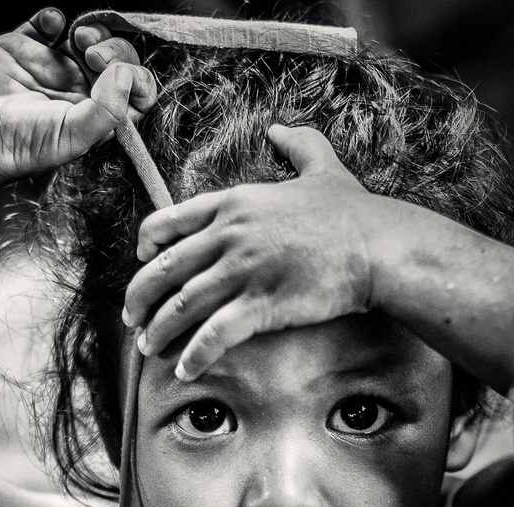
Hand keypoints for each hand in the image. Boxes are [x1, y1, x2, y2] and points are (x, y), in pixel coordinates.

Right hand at [0, 8, 156, 185]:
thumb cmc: (17, 146)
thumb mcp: (71, 137)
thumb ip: (107, 109)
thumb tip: (127, 74)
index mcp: (92, 117)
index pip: (133, 94)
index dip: (135, 77)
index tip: (115, 74)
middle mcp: (75, 92)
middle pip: (115, 61)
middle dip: (114, 49)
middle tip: (92, 55)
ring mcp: (49, 68)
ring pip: (89, 38)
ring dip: (93, 29)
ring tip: (78, 39)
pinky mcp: (22, 49)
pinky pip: (47, 24)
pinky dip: (53, 16)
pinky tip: (51, 26)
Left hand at [122, 125, 375, 379]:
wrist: (381, 246)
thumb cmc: (352, 212)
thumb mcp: (322, 167)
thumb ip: (297, 146)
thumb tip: (280, 129)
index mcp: (233, 204)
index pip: (166, 222)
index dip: (145, 246)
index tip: (141, 263)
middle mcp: (230, 235)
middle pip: (163, 269)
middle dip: (138, 298)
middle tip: (132, 318)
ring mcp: (244, 271)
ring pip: (181, 305)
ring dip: (158, 331)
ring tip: (149, 348)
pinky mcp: (261, 304)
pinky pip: (214, 335)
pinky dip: (193, 356)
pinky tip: (184, 370)